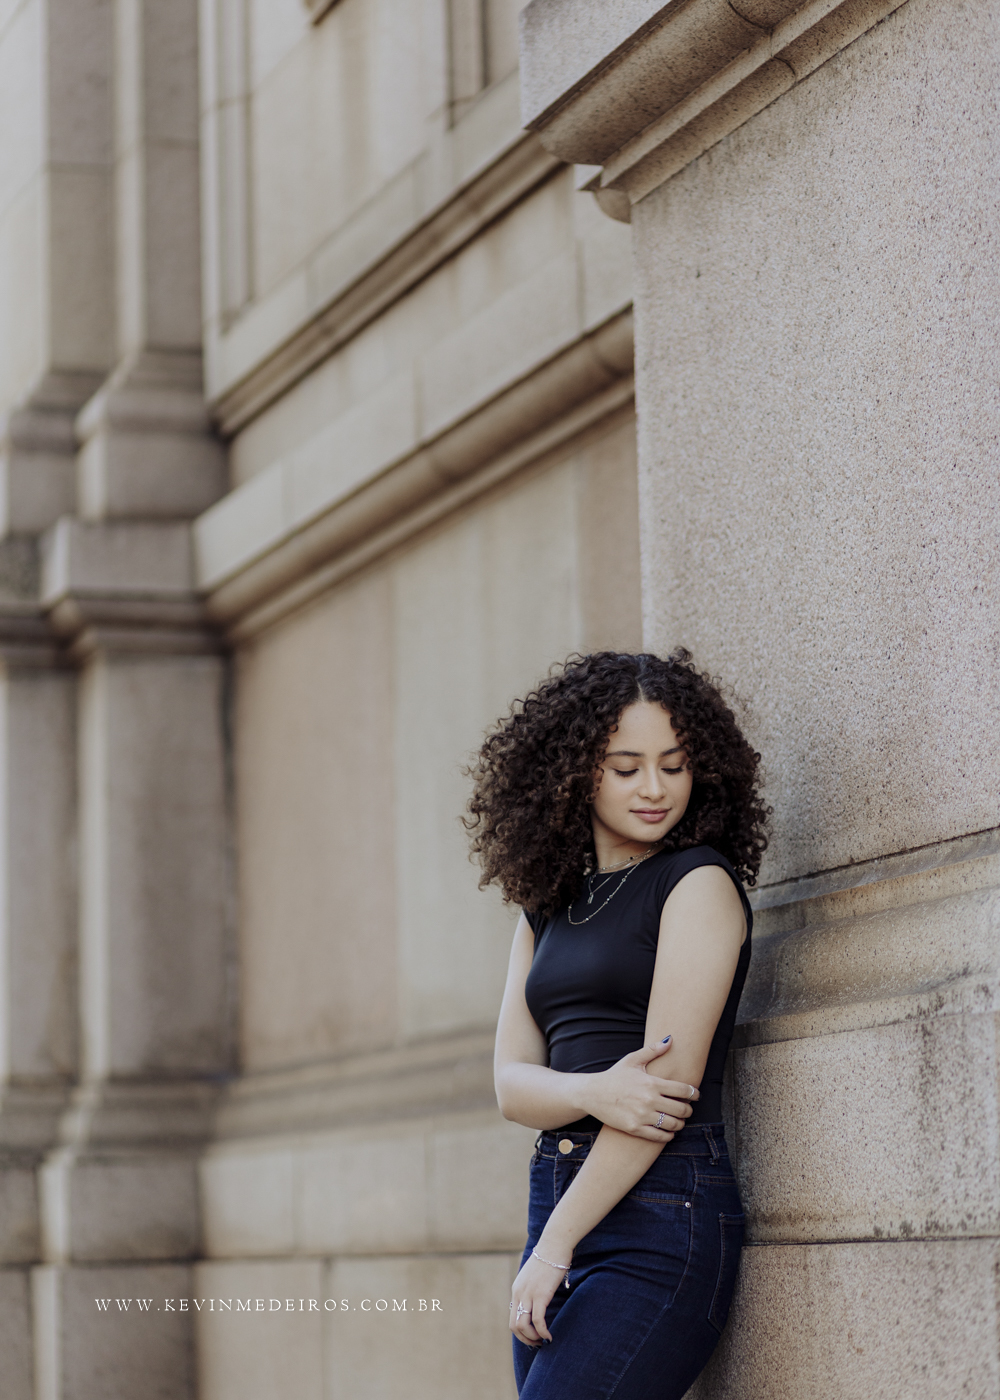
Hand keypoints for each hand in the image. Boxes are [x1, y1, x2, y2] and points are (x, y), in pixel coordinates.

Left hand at [509, 1247, 568, 1347]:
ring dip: (532, 1338)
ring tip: (543, 1340)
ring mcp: (528, 1294)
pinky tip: (549, 1336)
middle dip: (525, 1339)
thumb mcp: (536, 1275)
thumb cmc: (550, 1257)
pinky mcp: (540, 1294)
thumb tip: (540, 1299)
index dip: (521, 1332)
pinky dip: (542, 1332)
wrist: (555, 1243)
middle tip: (537, 1343)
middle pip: (514, 1325)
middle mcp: (519, 1293)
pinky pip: (538, 1320)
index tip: (533, 1336)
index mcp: (516, 1289)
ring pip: (523, 1326)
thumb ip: (533, 1287)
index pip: (512, 1317)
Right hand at [584, 1040, 698, 1140]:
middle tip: (688, 1109)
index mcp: (651, 1082)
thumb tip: (670, 1039)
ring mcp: (642, 1115)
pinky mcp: (635, 1128)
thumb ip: (652, 1050)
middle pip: (682, 1109)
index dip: (694, 1093)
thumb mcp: (632, 1060)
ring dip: (680, 1124)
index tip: (696, 1095)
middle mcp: (649, 1100)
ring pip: (673, 1124)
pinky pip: (659, 1136)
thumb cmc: (614, 1076)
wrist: (592, 1093)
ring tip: (679, 1121)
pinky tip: (669, 1132)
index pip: (683, 1090)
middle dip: (689, 1110)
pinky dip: (668, 1136)